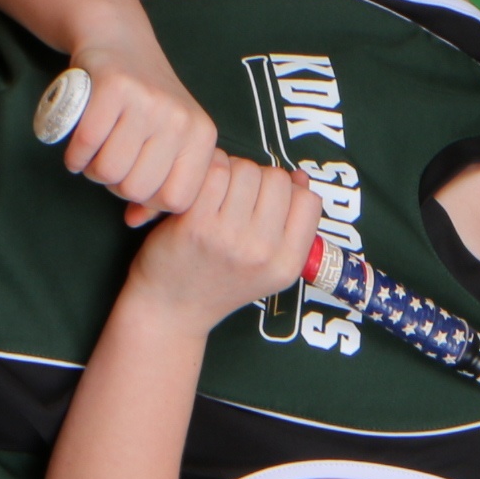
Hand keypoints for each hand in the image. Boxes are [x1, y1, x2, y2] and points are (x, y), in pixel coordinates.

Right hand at [61, 30, 217, 225]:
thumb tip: (136, 221)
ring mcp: (148, 102)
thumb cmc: (144, 103)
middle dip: (115, 184)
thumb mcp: (168, 140)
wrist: (120, 41)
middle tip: (111, 161)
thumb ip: (160, 183)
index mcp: (202, 136)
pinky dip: (74, 154)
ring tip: (96, 150)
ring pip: (109, 171)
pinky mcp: (114, 88)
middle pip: (137, 189)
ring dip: (92, 169)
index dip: (149, 200)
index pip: (178, 200)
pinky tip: (79, 145)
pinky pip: (85, 146)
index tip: (137, 179)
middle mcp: (180, 119)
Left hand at [124, 157, 322, 325]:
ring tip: (221, 193)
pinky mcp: (196, 224)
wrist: (171, 308)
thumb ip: (292, 224)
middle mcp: (262, 253)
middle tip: (240, 197)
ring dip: (234, 172)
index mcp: (287, 265)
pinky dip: (210, 170)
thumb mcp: (269, 267)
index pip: (308, 201)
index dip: (290, 194)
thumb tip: (299, 176)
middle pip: (278, 180)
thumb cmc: (220, 282)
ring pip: (247, 170)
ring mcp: (229, 238)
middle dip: (260, 179)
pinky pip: (217, 171)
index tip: (269, 203)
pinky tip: (202, 187)